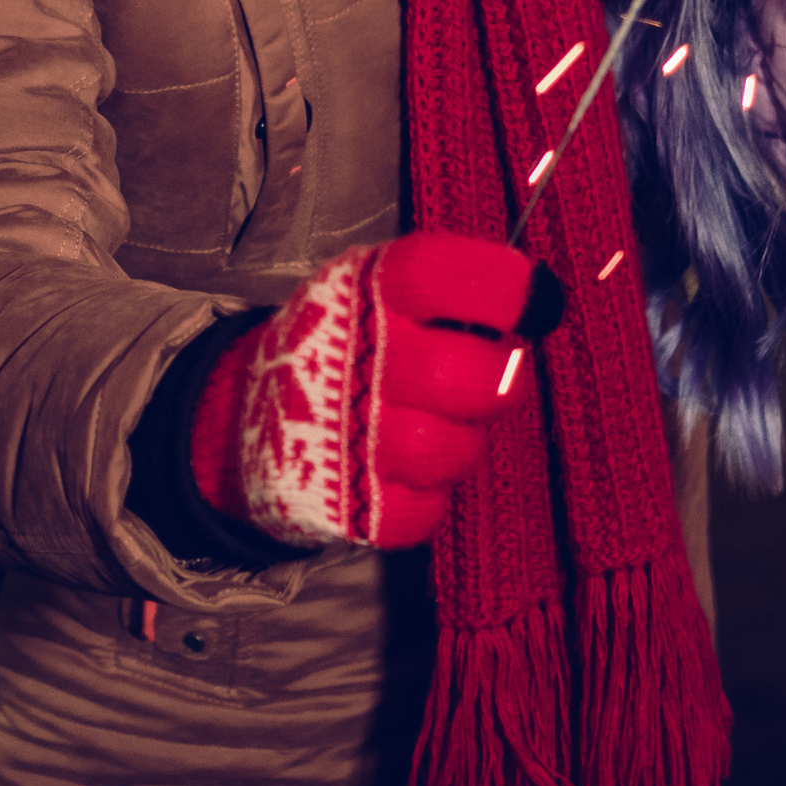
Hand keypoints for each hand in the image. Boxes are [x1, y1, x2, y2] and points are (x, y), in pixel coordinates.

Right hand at [191, 235, 539, 550]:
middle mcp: (358, 360)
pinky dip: (426, 494)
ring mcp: (351, 439)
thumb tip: (535, 304)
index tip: (535, 297)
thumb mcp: (375, 288)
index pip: (439, 276)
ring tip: (438, 421)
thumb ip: (448, 291)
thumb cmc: (346, 342)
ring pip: (453, 448)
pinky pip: (424, 510)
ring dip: (461, 439)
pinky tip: (404, 466)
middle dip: (499, 377)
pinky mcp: (352, 507)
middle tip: (490, 371)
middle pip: (467, 376)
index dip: (503, 286)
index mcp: (366, 292)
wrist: (250, 414)